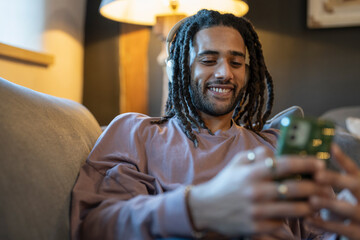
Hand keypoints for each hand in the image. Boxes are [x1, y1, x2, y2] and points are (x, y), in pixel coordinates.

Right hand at [188, 146, 325, 237]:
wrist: (206, 207)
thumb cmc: (225, 182)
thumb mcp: (237, 162)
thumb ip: (258, 154)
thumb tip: (278, 151)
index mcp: (252, 173)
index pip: (285, 165)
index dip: (306, 162)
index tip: (320, 163)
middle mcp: (256, 192)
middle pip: (295, 188)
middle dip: (315, 185)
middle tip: (323, 184)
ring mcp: (256, 212)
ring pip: (294, 209)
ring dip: (309, 204)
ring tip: (314, 200)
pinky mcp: (256, 228)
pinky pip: (281, 224)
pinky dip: (290, 218)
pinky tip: (294, 213)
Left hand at [305, 144, 359, 239]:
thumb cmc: (350, 208)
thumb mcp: (349, 192)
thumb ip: (333, 180)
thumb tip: (308, 160)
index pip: (354, 169)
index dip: (343, 158)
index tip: (330, 146)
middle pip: (354, 185)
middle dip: (335, 179)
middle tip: (317, 176)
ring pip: (347, 209)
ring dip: (328, 203)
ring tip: (312, 200)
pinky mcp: (358, 234)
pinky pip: (340, 229)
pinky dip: (323, 224)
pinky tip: (307, 219)